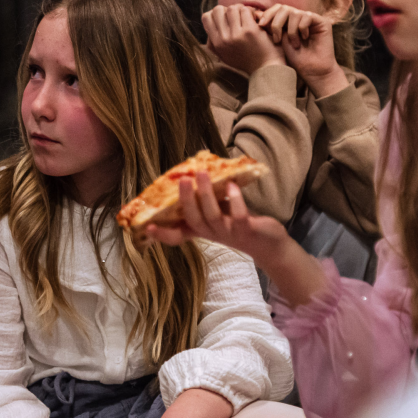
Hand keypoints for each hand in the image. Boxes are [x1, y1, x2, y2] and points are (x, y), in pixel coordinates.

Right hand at [145, 173, 290, 270]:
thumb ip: (206, 199)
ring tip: (202, 174)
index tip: (148, 226)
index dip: (163, 234)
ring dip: (206, 195)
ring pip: (212, 216)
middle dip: (186, 200)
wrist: (269, 244)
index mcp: (202, 230)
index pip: (178, 236)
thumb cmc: (240, 223)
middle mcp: (212, 234)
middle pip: (193, 220)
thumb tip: (192, 174)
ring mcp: (229, 234)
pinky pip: (238, 216)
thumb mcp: (219, 212)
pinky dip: (235, 201)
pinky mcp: (247, 231)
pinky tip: (232, 186)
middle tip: (184, 179)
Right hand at [202, 5, 285, 75]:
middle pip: (218, 10)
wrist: (265, 68)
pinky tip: (255, 18)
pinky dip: (251, 12)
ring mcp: (236, 35)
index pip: (206, 17)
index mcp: (216, 44)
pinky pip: (245, 10)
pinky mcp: (249, 30)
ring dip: (240, 9)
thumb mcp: (224, 55)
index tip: (226, 19)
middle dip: (227, 9)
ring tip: (247, 17)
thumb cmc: (246, 60)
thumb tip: (209, 24)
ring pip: (232, 8)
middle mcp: (224, 40)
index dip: (216, 14)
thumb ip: (213, 42)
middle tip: (237, 16)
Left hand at [258, 4, 347, 97]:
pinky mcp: (322, 22)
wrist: (312, 71)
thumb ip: (271, 27)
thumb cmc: (295, 59)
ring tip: (294, 44)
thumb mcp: (278, 41)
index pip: (277, 9)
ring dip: (291, 30)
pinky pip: (307, 16)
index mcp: (288, 21)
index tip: (260, 25)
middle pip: (284, 8)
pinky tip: (304, 39)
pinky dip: (302, 28)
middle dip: (276, 23)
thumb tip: (256, 13)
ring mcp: (311, 19)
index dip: (268, 14)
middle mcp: (299, 17)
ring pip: (294, 13)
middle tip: (276, 39)